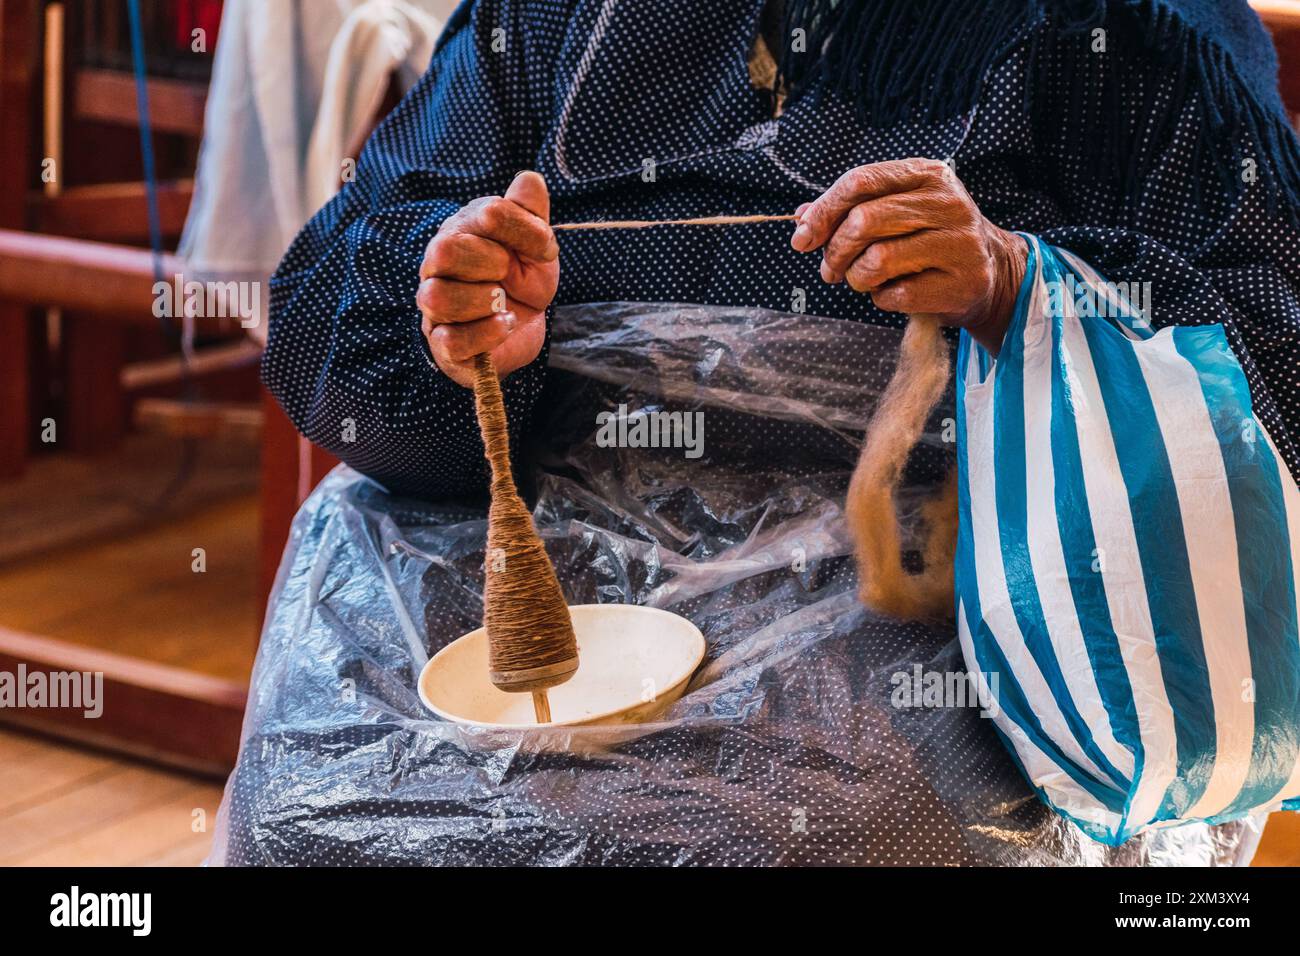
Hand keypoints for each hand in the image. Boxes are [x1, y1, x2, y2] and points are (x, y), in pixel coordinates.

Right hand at [417, 171, 558, 387]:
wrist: (521, 327)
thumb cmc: (521, 280)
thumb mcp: (535, 245)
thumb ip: (531, 212)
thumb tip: (530, 180)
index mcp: (463, 230)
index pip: (488, 214)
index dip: (525, 230)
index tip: (546, 249)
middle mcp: (439, 265)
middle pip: (444, 251)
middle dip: (491, 262)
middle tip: (508, 272)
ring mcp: (436, 306)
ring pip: (437, 297)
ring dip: (482, 301)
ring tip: (504, 304)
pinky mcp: (444, 344)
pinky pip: (451, 340)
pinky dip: (486, 333)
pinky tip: (505, 324)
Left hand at [791, 158, 1025, 354]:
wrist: (990, 272)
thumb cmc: (929, 238)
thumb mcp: (896, 211)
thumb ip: (850, 208)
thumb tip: (801, 215)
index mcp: (927, 174)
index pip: (860, 182)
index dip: (823, 211)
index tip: (802, 238)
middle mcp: (947, 203)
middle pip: (864, 221)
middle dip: (834, 250)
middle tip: (829, 269)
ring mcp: (959, 243)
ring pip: (877, 260)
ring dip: (856, 277)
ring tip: (861, 280)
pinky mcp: (960, 283)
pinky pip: (896, 294)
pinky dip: (881, 298)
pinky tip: (890, 293)